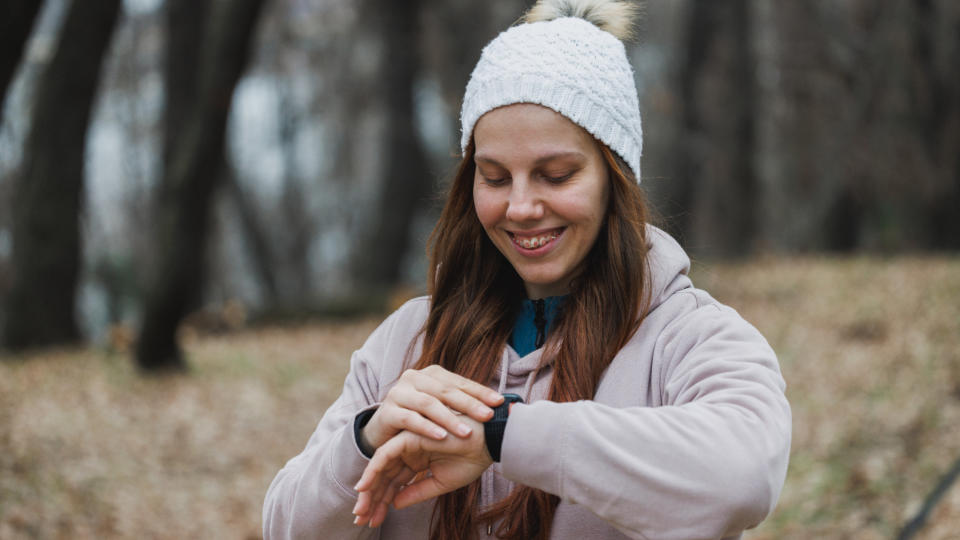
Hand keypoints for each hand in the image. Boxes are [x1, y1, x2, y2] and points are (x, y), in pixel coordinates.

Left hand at [352, 415, 491, 527]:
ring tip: (361, 509)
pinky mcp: (409, 436)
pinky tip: (365, 486)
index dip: (383, 502)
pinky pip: (386, 454)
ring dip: (370, 488)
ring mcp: (408, 443)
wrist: (488, 442)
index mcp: (419, 460)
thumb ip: (417, 492)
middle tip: (361, 518)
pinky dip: (374, 469)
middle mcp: (410, 451)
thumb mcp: (440, 483)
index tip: (373, 521)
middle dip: (372, 498)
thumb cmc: (471, 460)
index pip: (396, 483)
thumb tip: (395, 505)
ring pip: (382, 466)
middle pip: (385, 476)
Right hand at [361, 365, 502, 453]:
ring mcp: (398, 393)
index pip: (459, 382)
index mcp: (430, 374)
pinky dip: (427, 428)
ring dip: (449, 418)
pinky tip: (441, 437)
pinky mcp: (387, 412)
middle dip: (469, 404)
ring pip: (428, 404)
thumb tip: (499, 404)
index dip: (479, 391)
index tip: (500, 402)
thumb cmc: (419, 420)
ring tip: (467, 432)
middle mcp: (414, 378)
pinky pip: (410, 419)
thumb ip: (462, 404)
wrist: (383, 432)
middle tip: (488, 416)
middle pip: (445, 391)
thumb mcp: (440, 409)